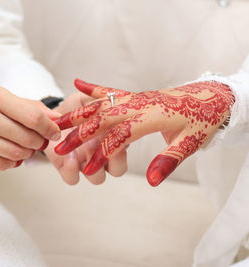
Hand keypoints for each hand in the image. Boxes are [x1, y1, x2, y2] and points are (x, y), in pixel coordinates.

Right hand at [0, 82, 60, 169]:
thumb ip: (27, 106)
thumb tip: (55, 118)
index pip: (32, 117)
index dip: (50, 127)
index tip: (55, 131)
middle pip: (27, 138)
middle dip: (40, 141)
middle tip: (40, 139)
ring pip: (18, 154)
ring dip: (28, 152)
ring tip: (25, 144)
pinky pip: (4, 164)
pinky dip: (14, 160)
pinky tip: (9, 150)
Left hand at [44, 92, 128, 184]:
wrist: (51, 115)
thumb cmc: (75, 107)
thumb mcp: (88, 100)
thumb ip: (98, 97)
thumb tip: (107, 92)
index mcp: (113, 138)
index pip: (126, 150)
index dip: (124, 145)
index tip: (115, 133)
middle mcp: (102, 155)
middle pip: (118, 170)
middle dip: (114, 160)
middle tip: (104, 144)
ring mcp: (86, 163)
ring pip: (98, 179)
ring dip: (93, 167)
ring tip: (84, 149)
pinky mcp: (67, 168)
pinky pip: (72, 179)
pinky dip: (71, 170)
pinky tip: (68, 157)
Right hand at [54, 78, 233, 185]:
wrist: (212, 96)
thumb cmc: (203, 119)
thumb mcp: (191, 143)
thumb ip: (168, 161)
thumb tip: (152, 181)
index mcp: (152, 116)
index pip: (120, 136)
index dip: (102, 154)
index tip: (88, 169)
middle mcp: (138, 104)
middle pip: (102, 119)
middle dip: (79, 135)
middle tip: (58, 149)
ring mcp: (134, 97)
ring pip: (99, 104)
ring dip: (77, 114)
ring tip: (57, 122)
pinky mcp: (134, 95)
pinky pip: (109, 90)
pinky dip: (92, 88)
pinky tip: (77, 82)